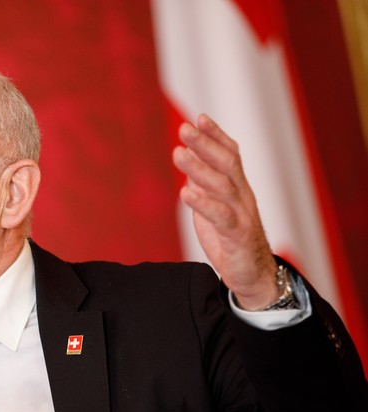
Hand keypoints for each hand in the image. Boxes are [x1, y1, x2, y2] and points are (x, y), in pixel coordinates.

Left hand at [173, 115, 277, 309]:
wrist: (251, 275)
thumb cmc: (230, 239)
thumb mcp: (214, 207)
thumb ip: (204, 185)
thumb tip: (188, 161)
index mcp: (238, 188)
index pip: (231, 155)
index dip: (216, 136)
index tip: (198, 118)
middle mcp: (243, 196)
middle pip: (227, 163)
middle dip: (205, 144)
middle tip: (184, 129)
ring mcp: (242, 215)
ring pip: (223, 186)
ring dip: (199, 168)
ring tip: (178, 153)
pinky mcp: (237, 236)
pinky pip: (221, 216)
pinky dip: (203, 203)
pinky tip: (185, 192)